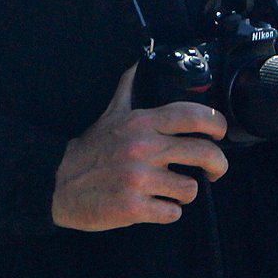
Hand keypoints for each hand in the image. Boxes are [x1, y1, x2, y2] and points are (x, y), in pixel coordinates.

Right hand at [51, 64, 228, 231]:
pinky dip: (166, 212)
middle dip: (218, 165)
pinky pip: (172, 213)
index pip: (193, 115)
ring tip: (168, 190)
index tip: (219, 134)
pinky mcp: (134, 207)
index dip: (217, 124)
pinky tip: (154, 205)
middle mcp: (143, 148)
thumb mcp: (109, 114)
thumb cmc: (90, 150)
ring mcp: (139, 179)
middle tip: (213, 172)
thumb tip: (138, 63)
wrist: (58, 183)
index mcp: (141, 123)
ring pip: (190, 189)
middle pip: (205, 154)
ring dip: (183, 193)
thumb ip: (128, 90)